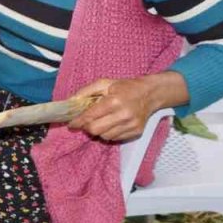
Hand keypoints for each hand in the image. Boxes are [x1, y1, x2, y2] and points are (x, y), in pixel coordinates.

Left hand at [66, 72, 186, 141]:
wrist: (151, 93)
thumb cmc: (126, 87)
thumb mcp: (105, 83)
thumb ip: (86, 91)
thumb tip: (71, 101)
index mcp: (114, 101)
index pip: (91, 116)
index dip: (78, 121)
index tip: (71, 124)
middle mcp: (123, 114)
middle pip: (96, 129)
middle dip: (87, 127)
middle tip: (86, 122)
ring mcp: (131, 125)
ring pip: (104, 136)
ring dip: (99, 130)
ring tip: (102, 121)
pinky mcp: (136, 132)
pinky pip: (115, 138)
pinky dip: (109, 133)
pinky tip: (112, 124)